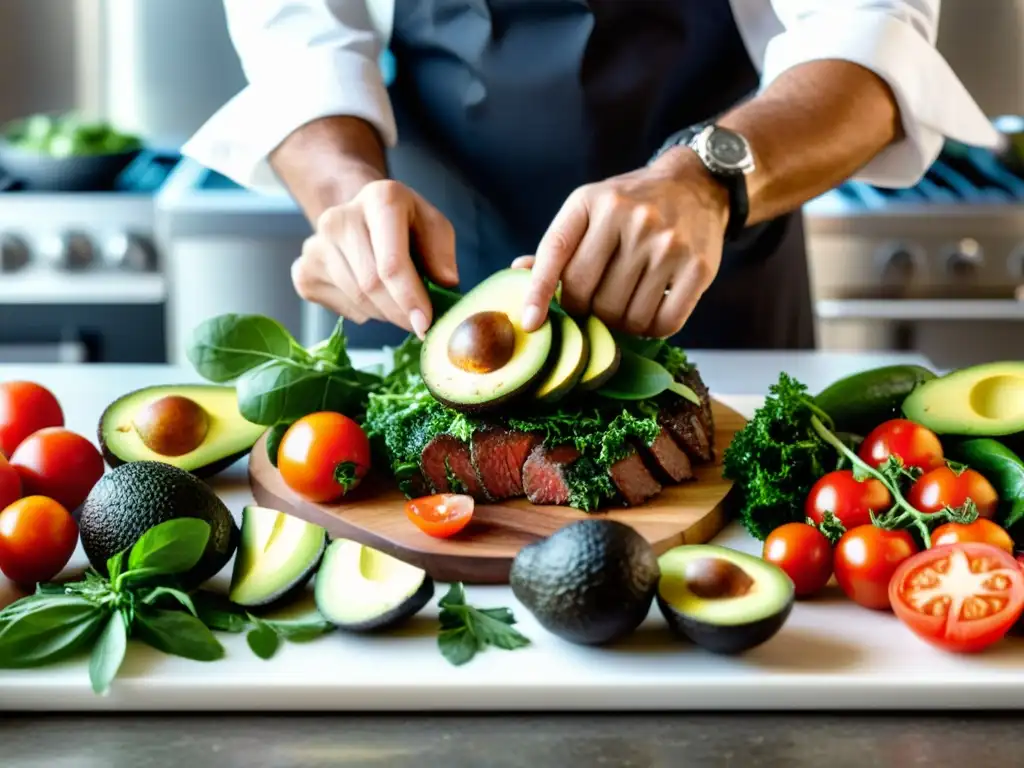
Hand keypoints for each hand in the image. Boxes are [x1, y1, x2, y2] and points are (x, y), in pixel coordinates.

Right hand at [291, 180, 457, 337]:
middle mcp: (340, 217)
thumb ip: (442, 252)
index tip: (425, 324)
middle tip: (418, 323)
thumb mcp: (433, 226)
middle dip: (399, 312)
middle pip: (371, 285)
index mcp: (380, 198)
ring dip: (385, 314)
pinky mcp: (304, 270)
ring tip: (398, 304)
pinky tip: (372, 298)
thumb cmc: (405, 224)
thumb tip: (446, 282)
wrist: (362, 215)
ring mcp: (315, 244)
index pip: (390, 262)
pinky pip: (340, 308)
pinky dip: (363, 313)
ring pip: (356, 299)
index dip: (409, 298)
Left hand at [518, 149, 728, 337]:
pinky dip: (653, 329)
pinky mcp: (697, 267)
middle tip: (597, 305)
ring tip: (627, 305)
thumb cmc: (631, 204)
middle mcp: (630, 218)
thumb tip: (519, 271)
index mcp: (592, 202)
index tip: (532, 323)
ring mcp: (667, 243)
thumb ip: (559, 244)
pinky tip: (652, 311)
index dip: (539, 293)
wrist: (696, 183)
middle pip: (589, 297)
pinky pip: (665, 323)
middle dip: (587, 312)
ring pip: (627, 317)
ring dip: (621, 324)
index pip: (555, 253)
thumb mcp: (590, 209)